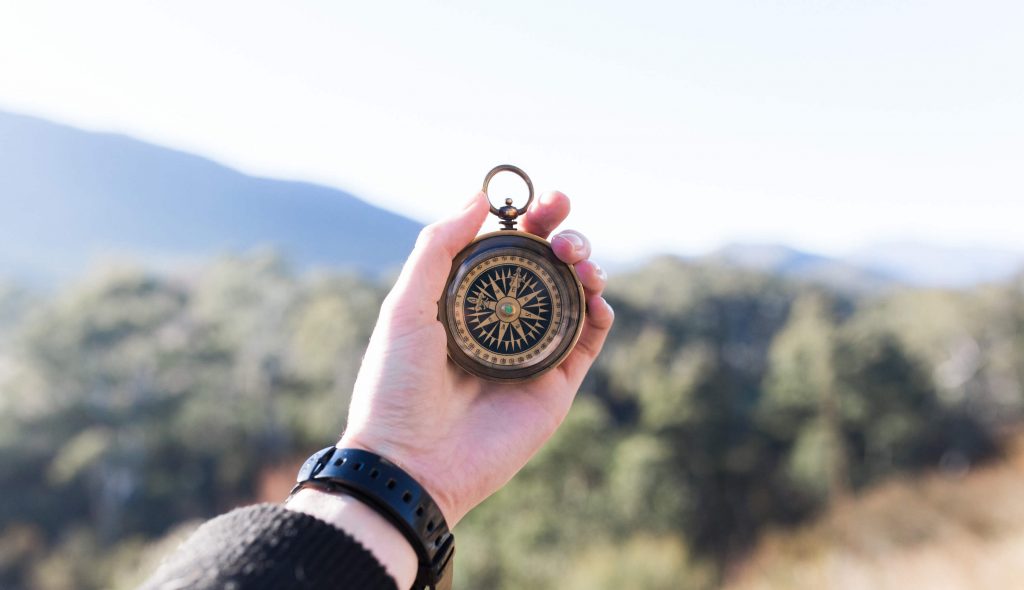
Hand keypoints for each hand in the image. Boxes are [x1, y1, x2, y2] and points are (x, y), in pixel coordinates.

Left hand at [339, 189, 613, 525]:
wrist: (411, 463)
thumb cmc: (396, 386)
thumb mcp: (406, 306)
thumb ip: (439, 248)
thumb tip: (478, 196)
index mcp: (465, 300)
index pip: (506, 248)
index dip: (528, 219)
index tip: (542, 199)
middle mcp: (501, 322)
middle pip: (546, 266)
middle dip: (563, 234)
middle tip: (562, 223)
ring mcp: (531, 353)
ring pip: (574, 296)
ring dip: (584, 266)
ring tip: (577, 258)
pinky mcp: (555, 385)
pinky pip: (588, 340)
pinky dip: (600, 311)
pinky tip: (594, 294)